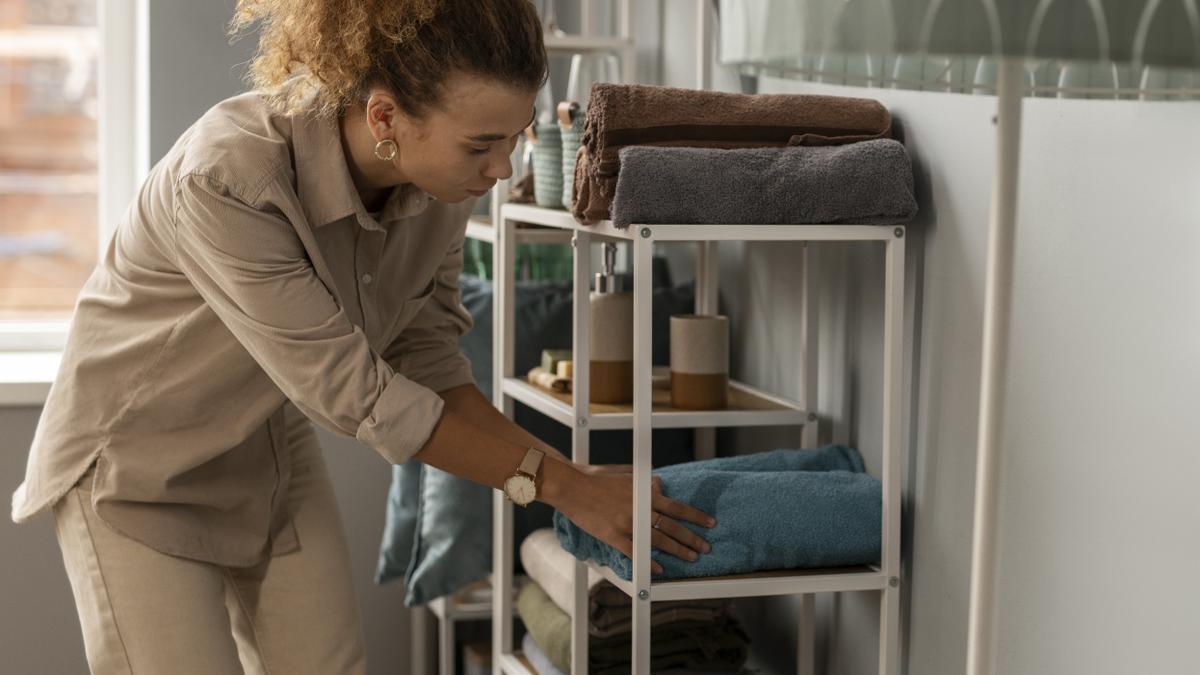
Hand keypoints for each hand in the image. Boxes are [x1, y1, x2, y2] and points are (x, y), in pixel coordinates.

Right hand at [558, 466, 715, 574]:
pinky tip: (659, 570)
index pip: (677, 507)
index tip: (710, 523)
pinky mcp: (613, 535)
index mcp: (644, 493)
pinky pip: (635, 552)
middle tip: (706, 547)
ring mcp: (627, 523)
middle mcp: (639, 508)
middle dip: (692, 538)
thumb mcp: (625, 475)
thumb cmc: (595, 478)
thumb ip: (644, 482)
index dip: (695, 516)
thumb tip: (660, 483)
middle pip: (672, 526)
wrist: (571, 486)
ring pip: (658, 541)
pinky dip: (648, 562)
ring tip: (691, 558)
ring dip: (677, 550)